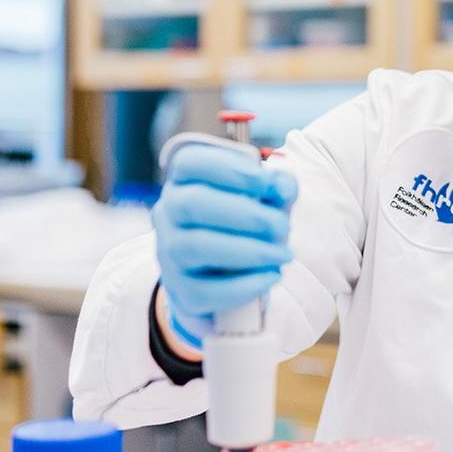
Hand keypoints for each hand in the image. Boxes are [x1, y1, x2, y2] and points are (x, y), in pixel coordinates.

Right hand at [151, 143, 298, 345]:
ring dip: (250, 250)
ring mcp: (169, 252)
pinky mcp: (181, 288)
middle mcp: (169, 212)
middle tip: (282, 227)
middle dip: (248, 214)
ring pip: (196, 247)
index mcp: (186, 180)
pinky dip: (245, 284)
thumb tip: (281, 187)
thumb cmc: (246, 223)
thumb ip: (278, 186)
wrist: (224, 274)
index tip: (265, 181)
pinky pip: (206, 289)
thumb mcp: (266, 198)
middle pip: (193, 203)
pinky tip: (272, 276)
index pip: (189, 161)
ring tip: (284, 254)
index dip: (228, 167)